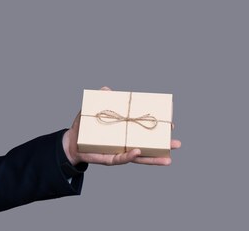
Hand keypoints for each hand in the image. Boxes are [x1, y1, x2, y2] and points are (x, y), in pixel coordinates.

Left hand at [63, 86, 181, 165]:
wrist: (71, 141)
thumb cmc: (84, 126)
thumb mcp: (92, 110)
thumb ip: (101, 100)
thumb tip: (106, 89)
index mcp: (125, 131)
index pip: (144, 130)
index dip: (156, 129)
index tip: (170, 125)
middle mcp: (125, 143)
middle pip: (147, 145)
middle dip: (162, 146)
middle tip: (177, 143)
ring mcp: (119, 152)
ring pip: (139, 156)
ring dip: (153, 158)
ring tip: (168, 159)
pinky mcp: (109, 158)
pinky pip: (121, 158)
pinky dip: (130, 156)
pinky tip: (138, 152)